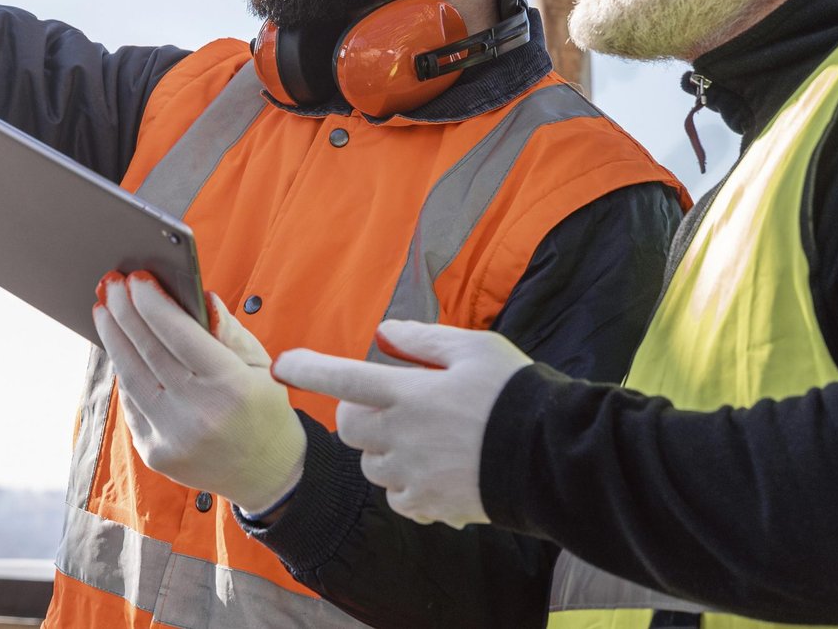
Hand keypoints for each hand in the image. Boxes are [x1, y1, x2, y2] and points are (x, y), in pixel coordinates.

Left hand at [93, 272, 305, 514]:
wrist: (267, 474)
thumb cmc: (263, 409)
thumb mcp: (260, 365)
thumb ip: (228, 330)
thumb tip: (199, 297)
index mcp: (232, 387)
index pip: (180, 335)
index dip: (153, 304)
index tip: (137, 278)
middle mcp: (199, 414)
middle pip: (148, 352)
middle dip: (125, 312)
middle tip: (110, 284)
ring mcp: (173, 437)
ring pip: (131, 376)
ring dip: (113, 338)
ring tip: (105, 310)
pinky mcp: (155, 453)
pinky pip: (131, 403)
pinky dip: (123, 371)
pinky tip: (118, 347)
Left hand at [273, 320, 530, 528]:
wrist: (555, 457)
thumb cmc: (516, 393)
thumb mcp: (475, 347)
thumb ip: (423, 339)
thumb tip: (385, 334)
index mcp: (409, 391)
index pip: (342, 376)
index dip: (307, 368)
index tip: (282, 365)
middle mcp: (403, 434)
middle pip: (349, 426)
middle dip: (359, 412)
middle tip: (390, 404)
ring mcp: (415, 473)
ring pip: (371, 464)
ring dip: (383, 450)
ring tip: (423, 438)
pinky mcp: (432, 504)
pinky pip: (398, 496)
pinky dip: (406, 484)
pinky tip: (434, 470)